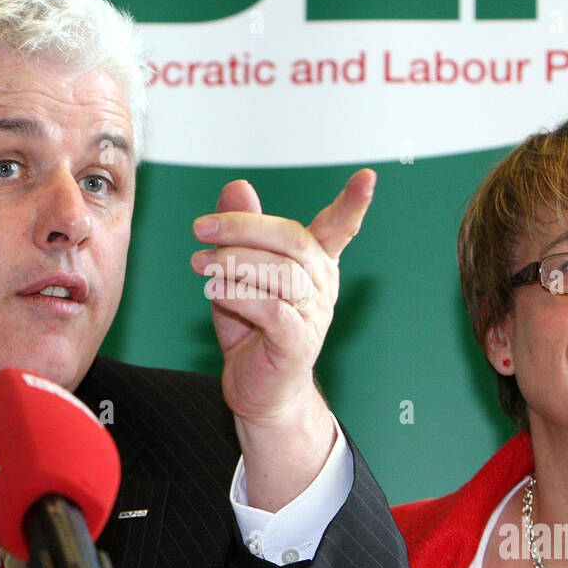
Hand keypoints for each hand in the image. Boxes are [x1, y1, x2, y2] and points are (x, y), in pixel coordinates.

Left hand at [190, 168, 375, 426]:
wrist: (258, 390)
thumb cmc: (252, 329)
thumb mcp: (239, 272)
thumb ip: (241, 231)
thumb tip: (237, 186)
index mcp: (315, 262)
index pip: (339, 228)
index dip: (353, 204)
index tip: (368, 177)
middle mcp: (320, 285)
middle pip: (293, 240)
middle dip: (243, 227)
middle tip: (202, 228)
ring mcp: (313, 315)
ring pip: (280, 273)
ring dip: (234, 262)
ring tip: (200, 264)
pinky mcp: (297, 343)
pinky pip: (271, 309)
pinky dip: (239, 294)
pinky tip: (214, 291)